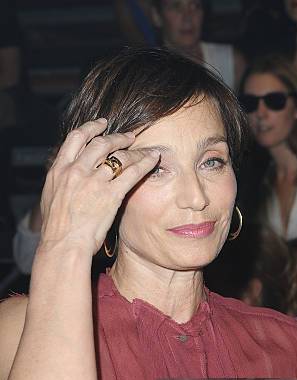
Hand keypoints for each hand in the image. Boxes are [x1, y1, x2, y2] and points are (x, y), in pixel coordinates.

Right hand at [39, 118, 158, 256]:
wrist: (63, 245)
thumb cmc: (56, 229)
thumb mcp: (50, 199)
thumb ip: (60, 183)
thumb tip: (65, 179)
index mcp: (59, 170)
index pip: (76, 139)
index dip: (91, 128)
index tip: (100, 125)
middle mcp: (76, 170)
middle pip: (100, 143)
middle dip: (116, 137)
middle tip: (128, 136)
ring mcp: (94, 182)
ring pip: (118, 156)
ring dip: (134, 149)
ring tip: (144, 148)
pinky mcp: (111, 195)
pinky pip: (132, 172)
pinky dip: (145, 163)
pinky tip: (154, 159)